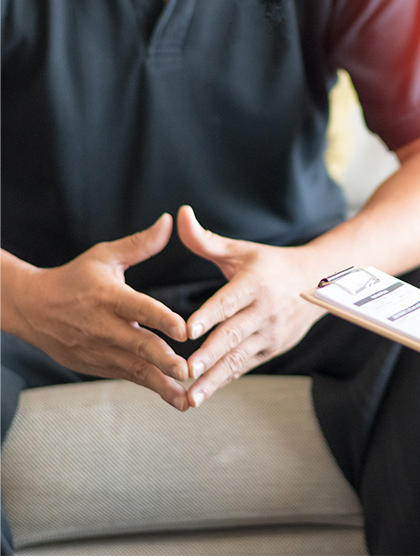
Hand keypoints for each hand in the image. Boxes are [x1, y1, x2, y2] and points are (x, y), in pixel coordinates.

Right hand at [2, 214, 190, 409]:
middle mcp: (104, 327)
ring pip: (136, 369)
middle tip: (188, 369)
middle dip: (164, 359)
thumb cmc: (74, 278)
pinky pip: (129, 378)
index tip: (184, 329)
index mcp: (108, 297)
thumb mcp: (104, 257)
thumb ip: (140, 244)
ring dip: (162, 384)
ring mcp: (101, 350)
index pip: (139, 308)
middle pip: (138, 345)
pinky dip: (152, 388)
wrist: (31, 309)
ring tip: (187, 397)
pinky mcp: (99, 366)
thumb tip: (168, 221)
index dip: (161, 318)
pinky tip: (176, 398)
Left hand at [176, 206, 324, 406]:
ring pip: (238, 358)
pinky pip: (245, 366)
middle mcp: (265, 310)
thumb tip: (180, 214)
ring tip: (190, 397)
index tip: (188, 330)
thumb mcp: (241, 251)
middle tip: (184, 371)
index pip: (229, 301)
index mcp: (255, 283)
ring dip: (213, 378)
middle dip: (208, 356)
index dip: (209, 315)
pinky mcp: (273, 348)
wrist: (317, 282)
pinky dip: (224, 380)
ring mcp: (271, 332)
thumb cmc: (269, 264)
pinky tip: (203, 393)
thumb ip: (205, 239)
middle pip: (233, 336)